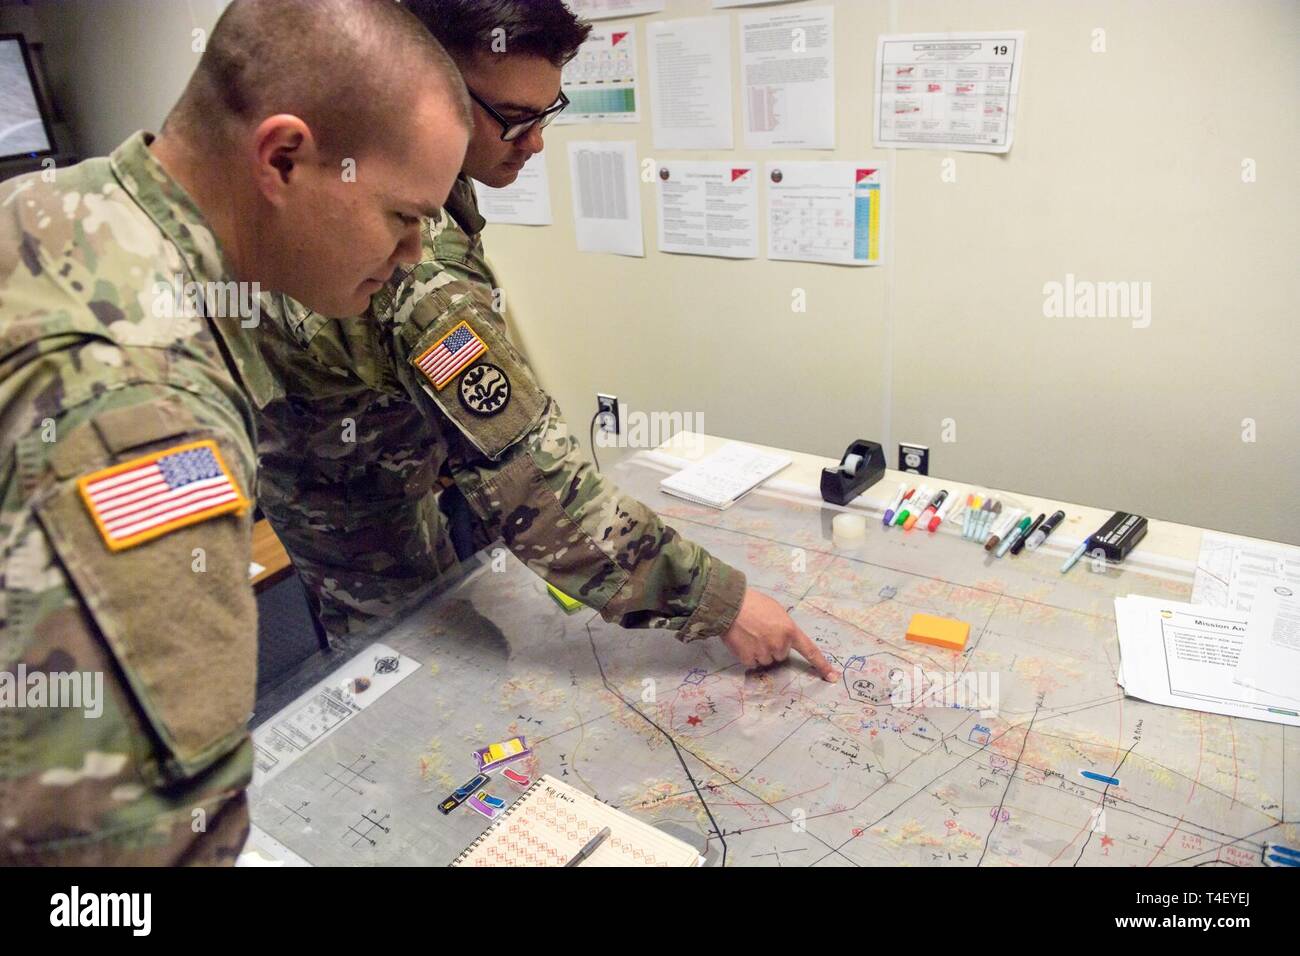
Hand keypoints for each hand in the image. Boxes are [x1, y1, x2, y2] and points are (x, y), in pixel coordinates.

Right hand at [720, 589, 837, 681]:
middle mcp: (780, 644)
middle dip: (773, 647)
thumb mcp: (777, 611)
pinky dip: (747, 655)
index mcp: (790, 631)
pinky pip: (752, 663)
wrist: (731, 604)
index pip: (810, 651)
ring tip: (750, 635)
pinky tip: (742, 642)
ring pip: (766, 661)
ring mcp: (764, 653)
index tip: (833, 678)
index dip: (822, 665)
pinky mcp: (749, 658)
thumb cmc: (754, 603)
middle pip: (781, 655)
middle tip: (761, 632)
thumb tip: (783, 638)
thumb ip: (784, 627)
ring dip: (760, 652)